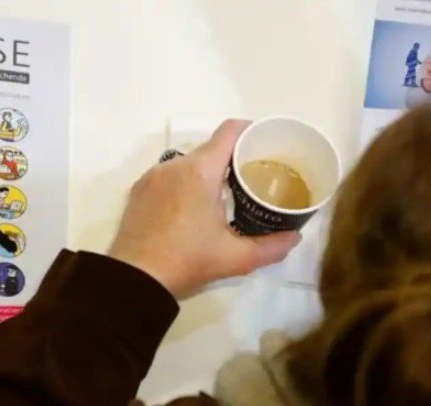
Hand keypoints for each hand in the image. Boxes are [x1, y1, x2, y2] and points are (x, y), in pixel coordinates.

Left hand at [109, 120, 301, 296]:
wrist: (134, 279)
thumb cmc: (186, 261)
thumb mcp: (235, 258)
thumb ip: (270, 247)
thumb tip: (295, 239)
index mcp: (201, 171)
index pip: (230, 131)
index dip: (251, 131)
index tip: (265, 144)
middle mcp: (175, 164)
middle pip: (211, 148)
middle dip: (232, 158)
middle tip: (251, 178)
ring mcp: (153, 176)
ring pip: (188, 163)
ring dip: (207, 173)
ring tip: (223, 195)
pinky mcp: (139, 190)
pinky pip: (168, 176)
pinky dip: (184, 184)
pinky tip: (191, 208)